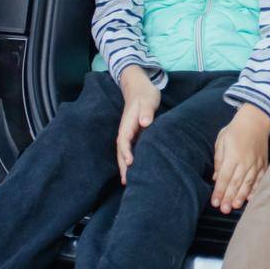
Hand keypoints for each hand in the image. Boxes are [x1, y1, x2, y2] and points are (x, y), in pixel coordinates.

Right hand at [115, 67, 161, 184]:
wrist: (138, 86)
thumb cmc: (145, 93)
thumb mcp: (148, 99)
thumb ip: (146, 111)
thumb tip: (144, 122)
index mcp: (128, 122)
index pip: (124, 140)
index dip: (126, 152)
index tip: (130, 163)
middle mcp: (125, 129)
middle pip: (121, 150)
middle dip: (123, 165)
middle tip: (127, 181)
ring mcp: (128, 132)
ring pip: (124, 151)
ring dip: (124, 165)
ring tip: (127, 181)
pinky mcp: (133, 133)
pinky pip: (129, 149)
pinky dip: (130, 159)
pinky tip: (134, 170)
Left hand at [212, 104, 269, 214]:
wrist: (256, 120)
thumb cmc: (235, 130)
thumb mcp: (221, 141)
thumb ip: (219, 160)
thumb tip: (216, 178)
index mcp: (233, 155)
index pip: (225, 177)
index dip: (219, 191)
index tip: (214, 202)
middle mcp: (245, 161)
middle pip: (236, 183)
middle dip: (229, 198)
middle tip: (223, 210)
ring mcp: (256, 163)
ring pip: (248, 183)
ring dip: (241, 196)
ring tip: (235, 206)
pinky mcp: (263, 163)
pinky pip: (260, 178)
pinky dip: (256, 189)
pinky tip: (251, 197)